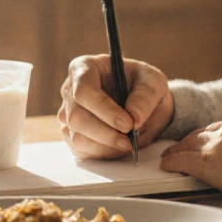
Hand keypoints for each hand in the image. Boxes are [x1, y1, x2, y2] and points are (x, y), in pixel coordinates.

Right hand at [58, 54, 173, 158]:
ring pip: (77, 137)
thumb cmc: (144, 85)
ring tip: (128, 143)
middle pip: (76, 117)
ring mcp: (68, 114)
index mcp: (85, 68)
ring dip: (105, 146)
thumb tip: (134, 117)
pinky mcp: (72, 134)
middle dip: (105, 133)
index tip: (127, 123)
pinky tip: (119, 147)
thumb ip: (145, 96)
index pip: (83, 90)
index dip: (104, 109)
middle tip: (130, 140)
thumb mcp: (153, 82)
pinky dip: (103, 153)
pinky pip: (81, 150)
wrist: (144, 105)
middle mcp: (70, 90)